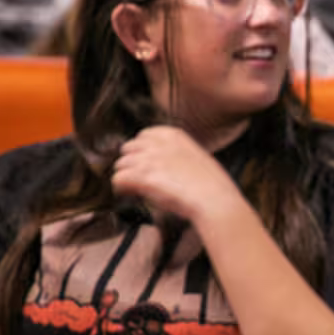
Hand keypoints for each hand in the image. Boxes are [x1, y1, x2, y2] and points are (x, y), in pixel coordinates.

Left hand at [111, 126, 247, 227]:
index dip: (142, 149)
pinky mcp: (141, 176)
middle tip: (138, 176)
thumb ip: (177, 155)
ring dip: (126, 176)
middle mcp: (157, 144)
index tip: (145, 160)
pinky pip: (117, 179)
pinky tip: (128, 194)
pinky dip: (121, 188)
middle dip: (131, 162)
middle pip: (128, 148)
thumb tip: (164, 165)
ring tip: (134, 187)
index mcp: (173, 135)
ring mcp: (148, 159)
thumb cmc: (213, 185)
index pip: (144, 134)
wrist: (215, 200)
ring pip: (120, 164)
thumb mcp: (197, 158)